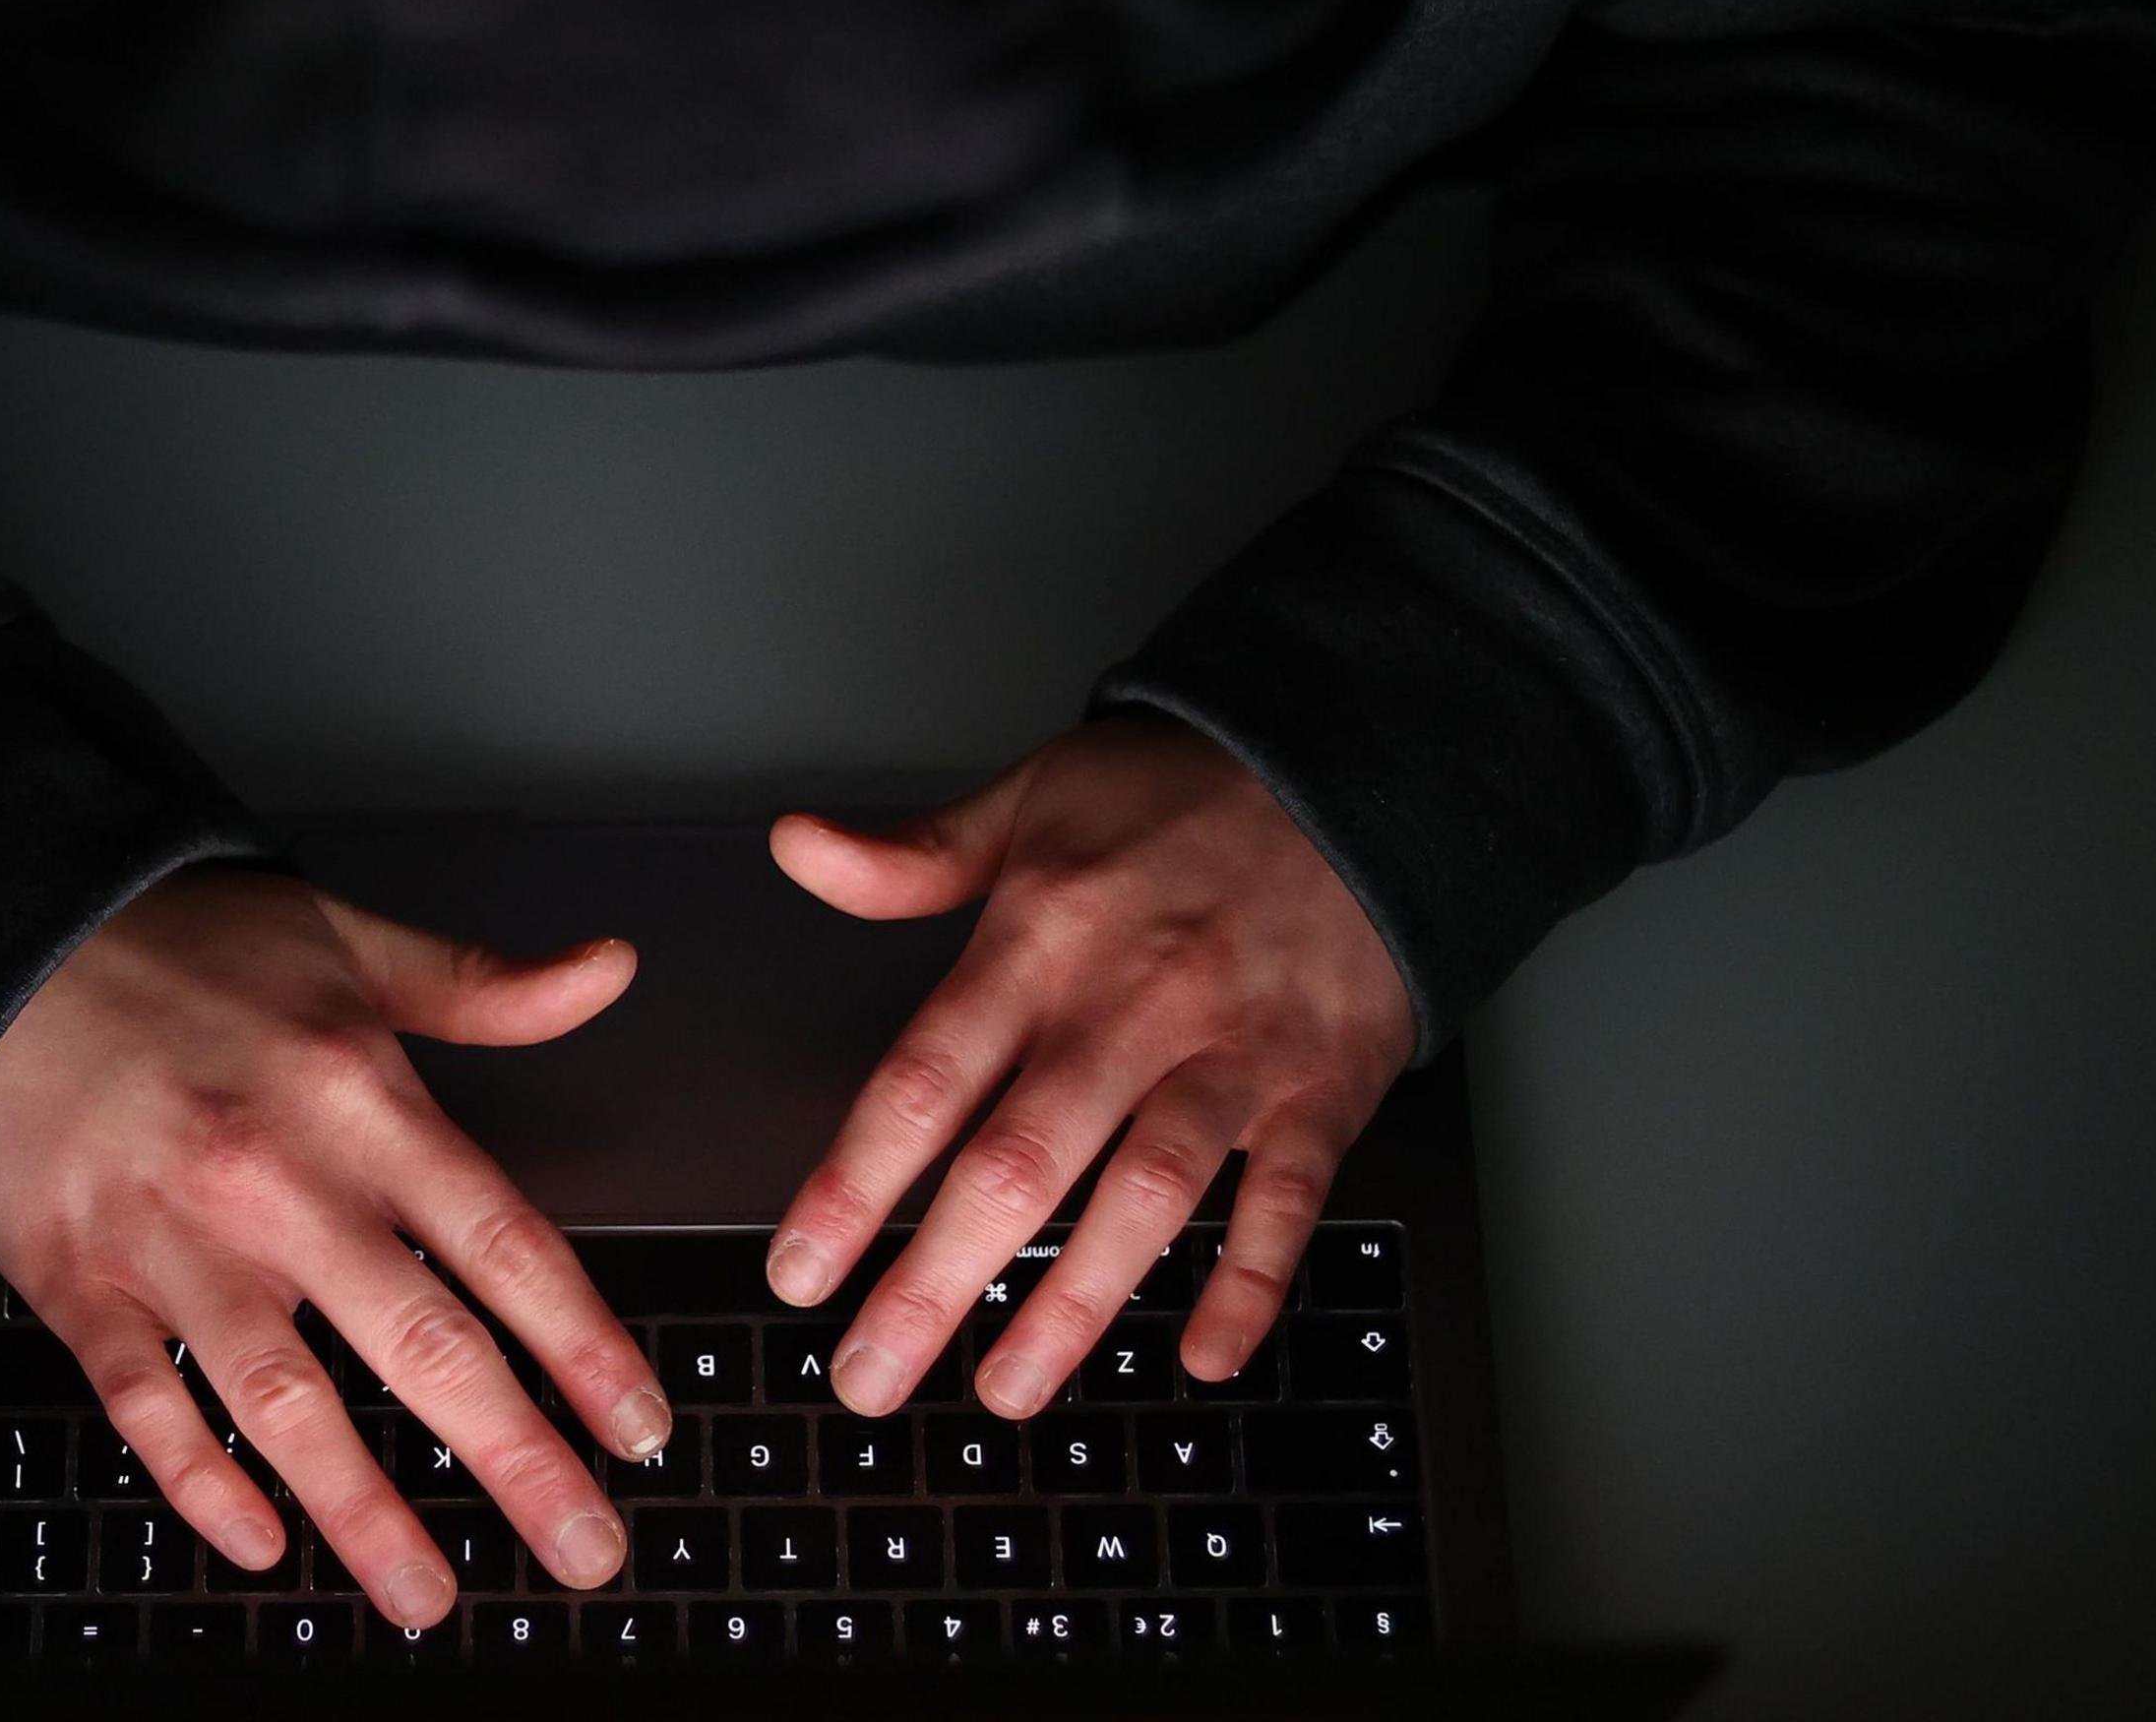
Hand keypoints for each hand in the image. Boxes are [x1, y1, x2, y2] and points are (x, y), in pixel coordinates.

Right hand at [0, 862, 669, 1629]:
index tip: (640, 1428)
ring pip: (286, 1403)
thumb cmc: (176, 946)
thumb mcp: (347, 940)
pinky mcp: (76, 1280)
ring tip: (429, 1598)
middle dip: (518, 1462)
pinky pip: (144, 1405)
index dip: (582, 1347)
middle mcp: (277, 1180)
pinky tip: (261, 1543)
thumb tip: (608, 970)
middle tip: (586, 1551)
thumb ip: (484, 983)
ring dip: (365, 1514)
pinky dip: (201, 1483)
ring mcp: (172, 1239)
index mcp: (358, 1100)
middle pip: (422, 1346)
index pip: (502, 1245)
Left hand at [761, 710, 1415, 1415]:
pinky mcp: (1319, 1087)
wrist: (1357, 765)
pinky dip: (1250, 1280)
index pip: (926, 1079)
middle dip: (936, 1282)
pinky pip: (1287, 1199)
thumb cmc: (1178, 796)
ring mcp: (1231, 1053)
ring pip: (1144, 1195)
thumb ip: (913, 854)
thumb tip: (798, 847)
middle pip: (1018, 1163)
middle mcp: (1130, 1006)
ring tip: (1007, 1390)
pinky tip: (1204, 1357)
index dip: (856, 1185)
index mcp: (1042, 942)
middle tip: (870, 1377)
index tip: (801, 1274)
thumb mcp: (1032, 800)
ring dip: (1075, 1304)